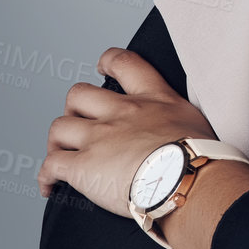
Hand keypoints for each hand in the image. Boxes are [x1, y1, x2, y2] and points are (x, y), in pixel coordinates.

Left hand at [38, 48, 223, 217]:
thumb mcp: (197, 123)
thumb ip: (181, 120)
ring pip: (59, 128)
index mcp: (152, 99)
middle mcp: (121, 113)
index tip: (102, 67)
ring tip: (62, 155)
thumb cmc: (202, 158)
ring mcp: (98, 138)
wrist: (189, 179)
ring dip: (57, 142)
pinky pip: (51, 165)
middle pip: (78, 94)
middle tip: (80, 124)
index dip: (108, 61)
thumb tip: (188, 134)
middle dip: (74, 109)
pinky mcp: (82, 166)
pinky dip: (46, 176)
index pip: (124, 63)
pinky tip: (50, 186)